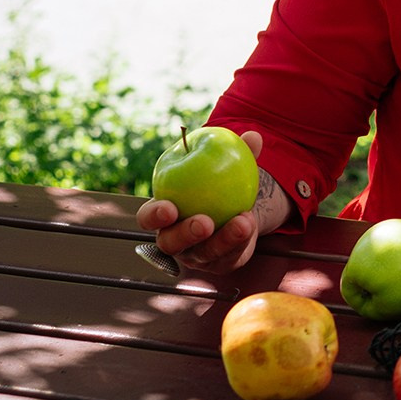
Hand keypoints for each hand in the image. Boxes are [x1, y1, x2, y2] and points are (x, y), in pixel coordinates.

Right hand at [134, 130, 270, 274]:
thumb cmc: (220, 182)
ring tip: (242, 221)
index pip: (148, 218)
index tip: (169, 207)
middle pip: (170, 243)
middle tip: (204, 222)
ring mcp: (196, 255)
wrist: (239, 208)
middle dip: (185, 234)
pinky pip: (229, 256)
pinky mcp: (219, 264)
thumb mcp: (227, 167)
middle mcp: (175, 238)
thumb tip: (252, 136)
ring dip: (224, 239)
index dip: (154, 215)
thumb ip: (236, 153)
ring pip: (204, 253)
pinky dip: (241, 241)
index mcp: (165, 212)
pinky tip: (250, 225)